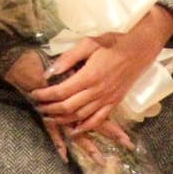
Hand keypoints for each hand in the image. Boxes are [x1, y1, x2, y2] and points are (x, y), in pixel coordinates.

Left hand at [2, 49, 133, 163]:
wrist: (139, 51)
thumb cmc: (113, 44)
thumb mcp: (89, 43)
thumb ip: (69, 58)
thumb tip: (50, 72)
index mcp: (89, 76)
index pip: (61, 91)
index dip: (45, 94)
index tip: (34, 93)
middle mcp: (97, 92)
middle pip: (68, 107)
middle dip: (50, 109)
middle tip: (37, 107)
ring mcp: (106, 100)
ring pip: (80, 116)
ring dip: (62, 119)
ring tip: (49, 117)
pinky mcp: (114, 104)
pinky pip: (97, 121)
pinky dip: (84, 128)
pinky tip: (74, 130)